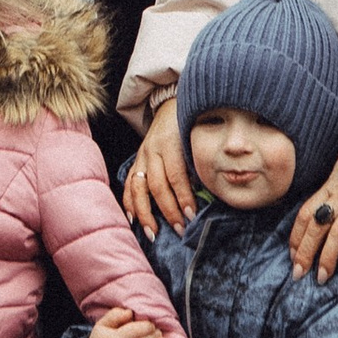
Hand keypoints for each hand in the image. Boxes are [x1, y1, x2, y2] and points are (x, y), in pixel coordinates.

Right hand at [122, 99, 195, 238]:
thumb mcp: (197, 138)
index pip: (175, 175)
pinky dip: (129, 203)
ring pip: (138, 188)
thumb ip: (199, 162)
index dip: (183, 197)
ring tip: (153, 232)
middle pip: (156, 185)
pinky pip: (129, 184)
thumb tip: (209, 193)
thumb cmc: (190, 125)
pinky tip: (133, 220)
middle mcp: (152, 150)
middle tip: (179, 229)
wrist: (171, 105)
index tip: (192, 216)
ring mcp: (141, 156)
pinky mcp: (136, 161)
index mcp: (169, 143)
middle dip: (168, 210)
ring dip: (145, 213)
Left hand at [290, 137, 337, 281]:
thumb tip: (325, 206)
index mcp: (329, 185)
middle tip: (298, 274)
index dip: (295, 236)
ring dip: (328, 256)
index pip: (304, 213)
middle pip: (315, 225)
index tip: (292, 255)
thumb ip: (334, 188)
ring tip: (322, 276)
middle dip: (305, 252)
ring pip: (337, 231)